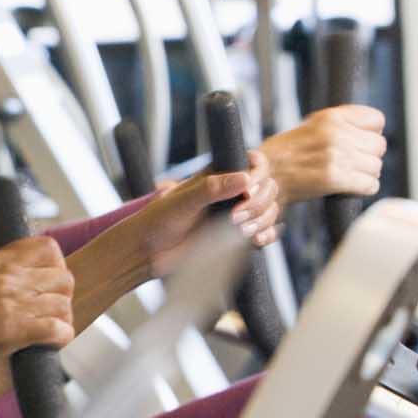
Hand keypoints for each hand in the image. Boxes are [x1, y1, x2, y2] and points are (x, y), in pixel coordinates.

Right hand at [0, 236, 74, 388]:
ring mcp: (6, 304)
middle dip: (62, 299)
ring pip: (63, 304)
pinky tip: (48, 346)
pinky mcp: (9, 333)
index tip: (48, 288)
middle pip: (63, 278)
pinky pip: (57, 329)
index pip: (48, 247)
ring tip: (47, 334)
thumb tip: (34, 279)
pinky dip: (60, 339)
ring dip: (61, 322)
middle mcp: (2, 278)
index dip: (57, 268)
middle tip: (50, 316)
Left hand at [137, 149, 279, 272]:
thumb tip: (244, 178)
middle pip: (267, 189)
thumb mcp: (182, 201)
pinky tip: (256, 240)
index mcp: (218, 176)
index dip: (259, 175)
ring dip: (261, 220)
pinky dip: (266, 235)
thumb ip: (211, 189)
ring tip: (239, 230)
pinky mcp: (238, 236)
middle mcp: (231, 194)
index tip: (248, 190)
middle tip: (235, 217)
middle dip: (258, 203)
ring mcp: (236, 215)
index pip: (254, 165)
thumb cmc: (158, 221)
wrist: (148, 252)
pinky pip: (264, 232)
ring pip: (269, 211)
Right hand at [260, 105, 385, 202]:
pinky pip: (369, 185)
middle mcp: (335, 134)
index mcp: (330, 118)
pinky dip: (362, 189)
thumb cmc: (283, 155)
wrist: (261, 177)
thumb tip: (370, 130)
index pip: (376, 120)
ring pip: (375, 167)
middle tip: (351, 164)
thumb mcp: (310, 126)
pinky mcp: (334, 178)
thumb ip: (339, 125)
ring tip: (346, 177)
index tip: (359, 142)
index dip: (370, 133)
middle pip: (379, 146)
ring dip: (365, 175)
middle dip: (368, 157)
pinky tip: (347, 188)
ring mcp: (336, 156)